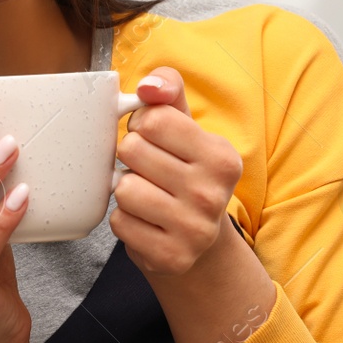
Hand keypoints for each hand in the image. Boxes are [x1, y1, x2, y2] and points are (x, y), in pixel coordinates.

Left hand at [111, 67, 243, 277]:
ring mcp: (194, 230)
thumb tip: (149, 85)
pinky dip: (126, 220)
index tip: (155, 139)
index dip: (143, 125)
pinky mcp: (171, 257)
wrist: (199, 241)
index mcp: (222, 156)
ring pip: (123, 189)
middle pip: (132, 150)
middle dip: (132, 157)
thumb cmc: (185, 171)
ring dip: (127, 190)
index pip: (154, 119)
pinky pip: (120, 223)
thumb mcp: (186, 126)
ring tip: (148, 195)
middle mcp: (212, 194)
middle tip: (150, 170)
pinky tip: (147, 221)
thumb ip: (169, 90)